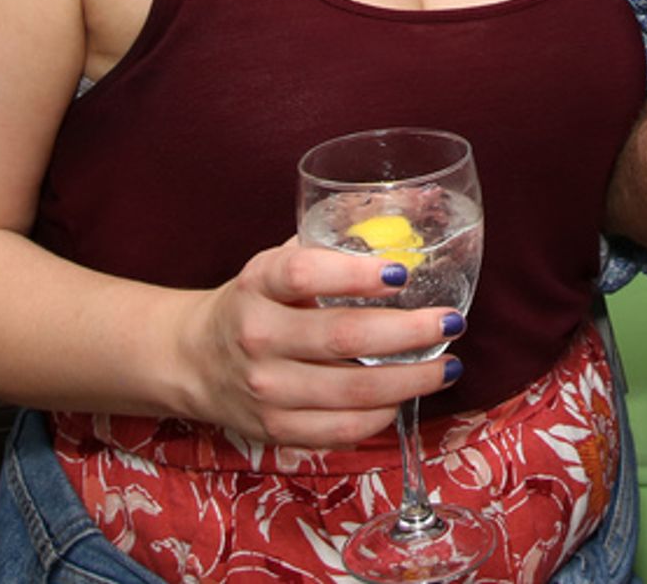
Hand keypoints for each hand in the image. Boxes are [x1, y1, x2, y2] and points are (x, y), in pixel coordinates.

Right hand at [177, 241, 462, 446]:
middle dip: (408, 331)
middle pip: (341, 337)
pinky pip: (339, 430)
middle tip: (452, 322)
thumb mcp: (279, 261)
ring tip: (449, 366)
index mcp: (259, 283)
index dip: (355, 274)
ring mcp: (265, 389)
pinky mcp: (273, 430)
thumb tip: (411, 215)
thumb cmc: (258, 300)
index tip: (402, 273)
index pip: (304, 274)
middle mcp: (258, 336)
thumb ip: (333, 244)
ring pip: (350, 392)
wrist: (194, 359)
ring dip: (410, 380)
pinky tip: (405, 397)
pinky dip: (381, 416)